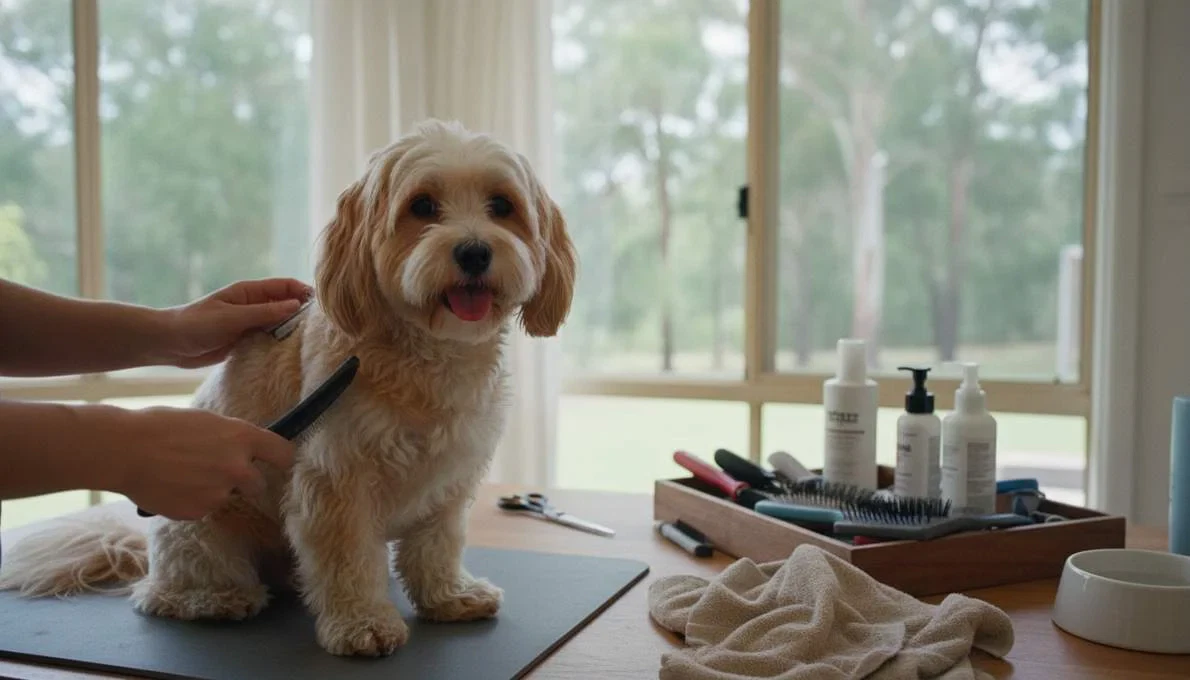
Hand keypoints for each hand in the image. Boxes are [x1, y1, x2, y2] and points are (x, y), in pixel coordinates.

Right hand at [113, 406, 295, 519]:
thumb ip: (231, 438)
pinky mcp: (198, 512)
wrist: (125, 450)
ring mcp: (219, 494)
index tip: (281, 463)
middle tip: (218, 470)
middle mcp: (238, 469)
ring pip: (226, 496)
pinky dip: (191, 501)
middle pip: (259, 484)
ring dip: (213, 490)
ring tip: (183, 474)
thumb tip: (243, 448)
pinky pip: (202, 508)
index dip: (283, 459)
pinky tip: (172, 486)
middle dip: (244, 481)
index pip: (284, 454)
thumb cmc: (161, 426)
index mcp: (243, 438)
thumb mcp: (206, 421)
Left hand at [165, 278, 312, 368]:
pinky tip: (290, 354)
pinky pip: (268, 340)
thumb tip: (295, 305)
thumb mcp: (232, 318)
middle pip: (285, 305)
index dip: (304, 292)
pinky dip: (279, 345)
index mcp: (249, 292)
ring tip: (310, 343)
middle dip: (302, 314)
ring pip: (279, 325)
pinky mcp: (245, 341)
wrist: (170, 344)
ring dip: (291, 332)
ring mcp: (249, 323)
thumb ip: (263, 312)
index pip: (284, 286)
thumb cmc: (197, 324)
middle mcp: (252, 305)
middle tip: (321, 328)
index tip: (321, 306)